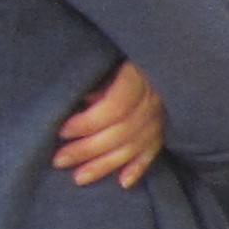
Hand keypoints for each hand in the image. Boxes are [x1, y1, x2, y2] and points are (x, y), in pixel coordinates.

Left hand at [54, 61, 165, 188]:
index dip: (88, 122)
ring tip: (80, 177)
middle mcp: (157, 99)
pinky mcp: (168, 127)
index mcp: (141, 75)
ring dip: (107, 165)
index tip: (62, 131)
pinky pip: (154, 150)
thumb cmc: (127, 49)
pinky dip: (139, 167)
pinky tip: (123, 182)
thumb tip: (83, 101)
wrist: (166, 46)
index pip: (116, 107)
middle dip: (89, 149)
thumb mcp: (111, 55)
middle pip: (123, 131)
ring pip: (136, 146)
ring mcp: (164, 115)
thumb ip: (99, 77)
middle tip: (60, 160)